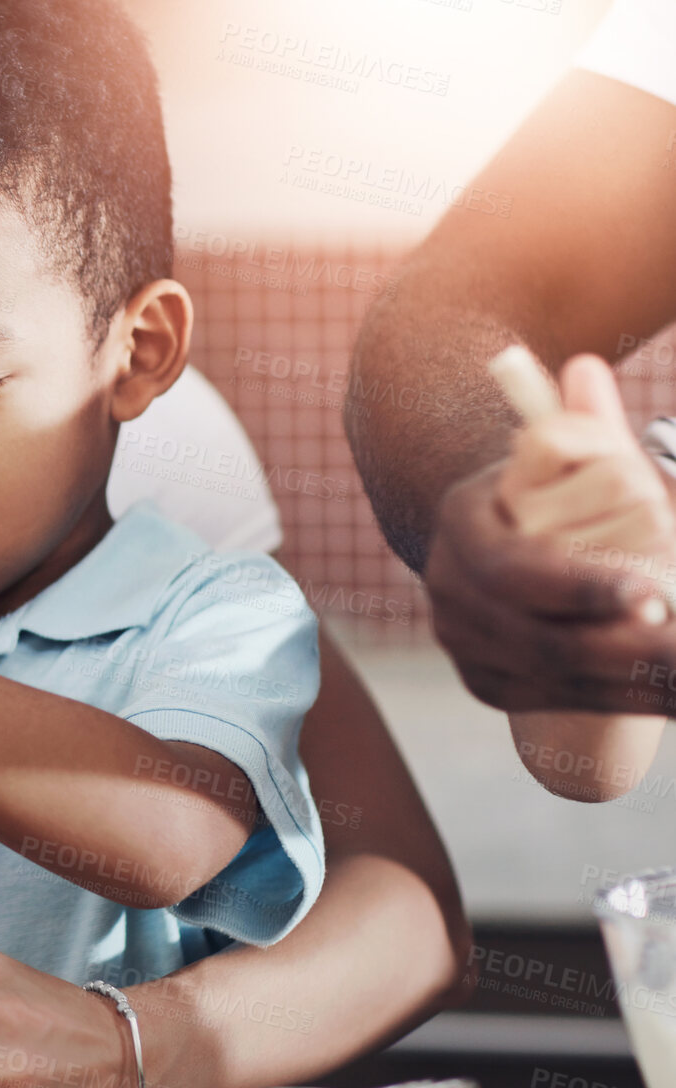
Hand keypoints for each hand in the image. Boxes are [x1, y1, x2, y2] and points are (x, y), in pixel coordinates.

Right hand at [426, 355, 675, 712]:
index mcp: (463, 524)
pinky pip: (557, 702)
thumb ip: (584, 424)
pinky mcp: (488, 682)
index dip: (583, 586)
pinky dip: (625, 704)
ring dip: (641, 684)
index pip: (516, 568)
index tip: (654, 592)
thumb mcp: (568, 458)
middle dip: (627, 649)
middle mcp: (450, 589)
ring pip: (557, 677)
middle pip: (541, 638)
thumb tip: (584, 367)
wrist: (503, 545)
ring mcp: (463, 642)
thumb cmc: (556, 494)